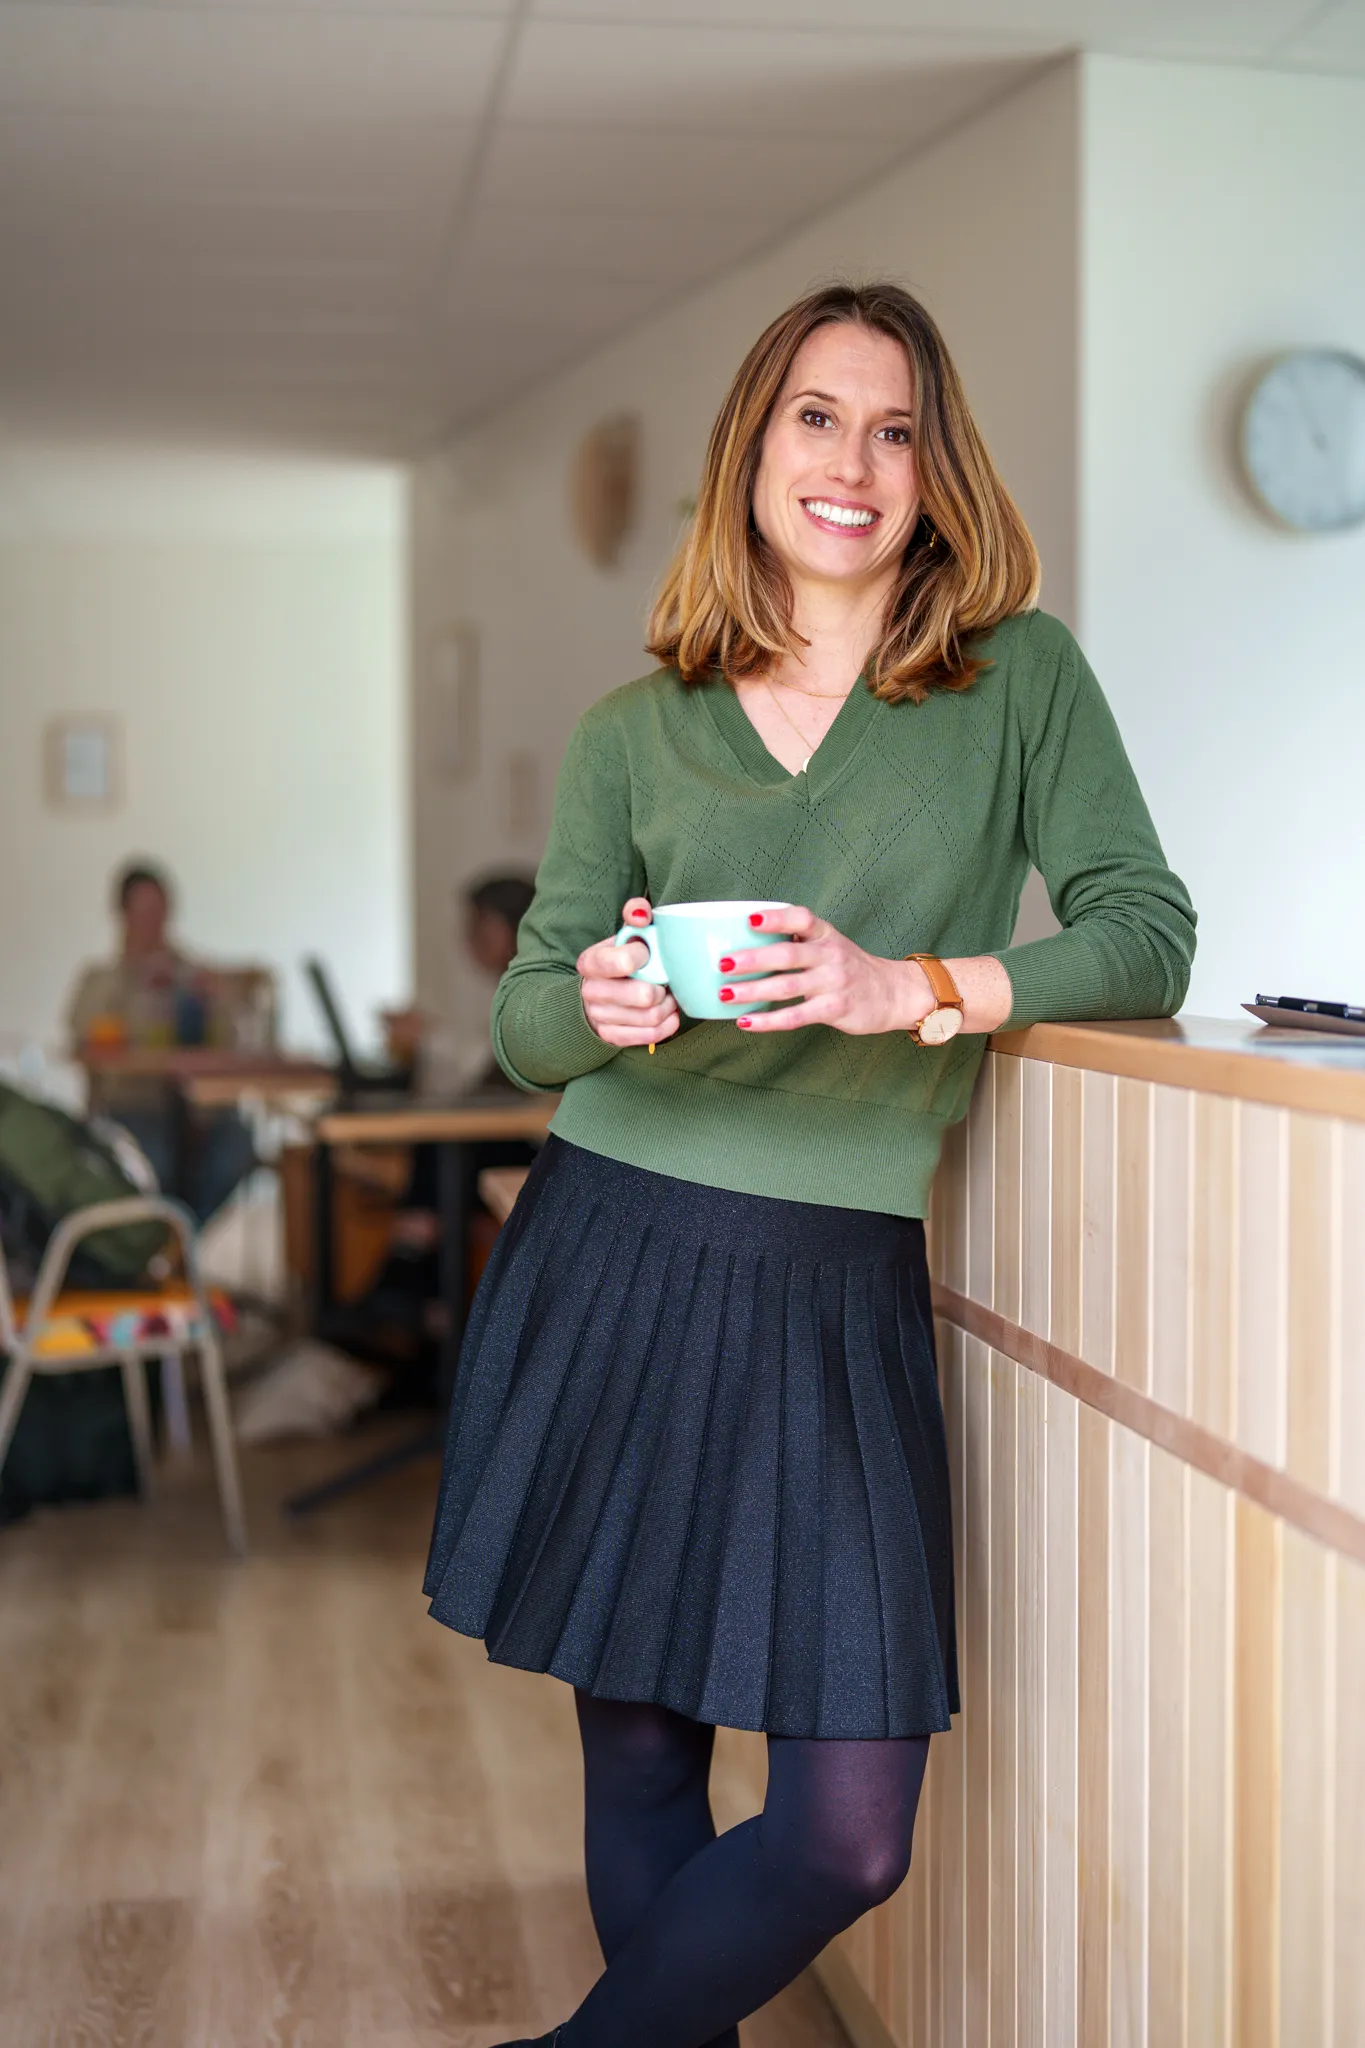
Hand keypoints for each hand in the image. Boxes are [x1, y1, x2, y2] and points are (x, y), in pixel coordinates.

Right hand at [576, 897, 681, 1047]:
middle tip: (664, 981)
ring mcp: (600, 1016)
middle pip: (643, 995)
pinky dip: (667, 1024)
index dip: (644, 958)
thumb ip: (635, 915)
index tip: (648, 954)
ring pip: (651, 1017)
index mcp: (591, 962)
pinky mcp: (612, 1036)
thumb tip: (642, 913)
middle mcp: (591, 991)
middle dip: (661, 988)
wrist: (599, 992)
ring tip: (666, 996)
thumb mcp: (625, 934)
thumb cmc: (620, 959)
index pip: (623, 962)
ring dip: (667, 1006)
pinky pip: (651, 1035)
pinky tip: (667, 1013)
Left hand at [718, 904, 933, 1035]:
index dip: (775, 918)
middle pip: (787, 954)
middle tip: (723, 963)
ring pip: (787, 986)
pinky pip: (795, 1016)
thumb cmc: (849, 967)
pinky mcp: (835, 1009)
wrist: (893, 993)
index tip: (749, 920)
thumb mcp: (829, 944)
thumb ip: (798, 941)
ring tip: (725, 994)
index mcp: (825, 934)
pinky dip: (768, 1021)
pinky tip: (745, 1022)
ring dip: (752, 991)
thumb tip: (743, 944)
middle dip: (752, 959)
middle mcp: (830, 955)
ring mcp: (833, 982)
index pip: (801, 918)